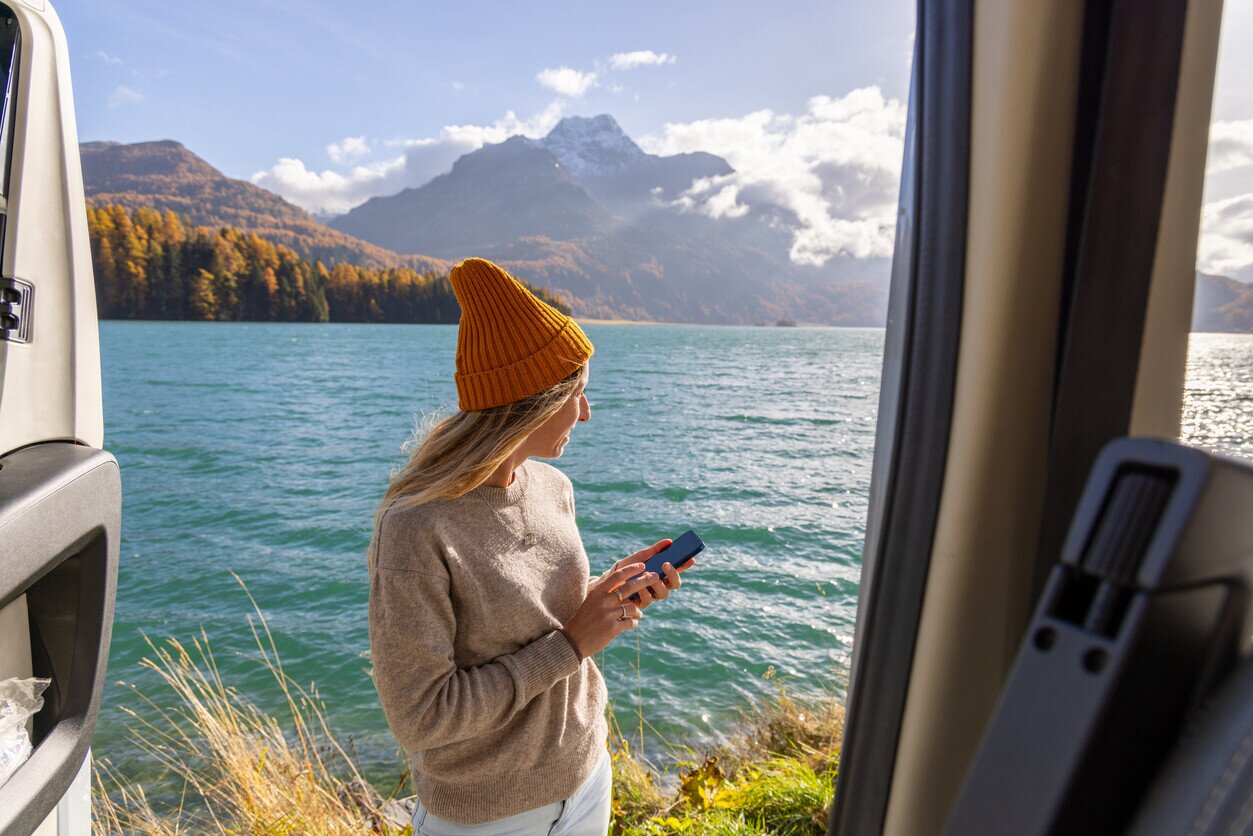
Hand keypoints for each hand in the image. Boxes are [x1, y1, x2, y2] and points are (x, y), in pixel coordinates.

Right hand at [562, 541, 671, 658]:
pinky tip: (632, 623)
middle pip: (629, 587)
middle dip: (644, 581)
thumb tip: (624, 584)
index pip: (617, 575)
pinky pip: (630, 622)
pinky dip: (633, 622)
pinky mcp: (613, 628)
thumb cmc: (584, 619)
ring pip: (632, 607)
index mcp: (597, 592)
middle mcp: (603, 601)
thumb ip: (606, 593)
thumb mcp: (592, 601)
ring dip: (638, 610)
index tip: (642, 565)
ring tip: (638, 613)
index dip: (631, 569)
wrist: (574, 640)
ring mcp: (608, 615)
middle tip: (655, 577)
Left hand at [612, 539, 695, 606]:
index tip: (691, 559)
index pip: (677, 571)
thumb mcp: (639, 557)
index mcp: (660, 575)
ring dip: (657, 583)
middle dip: (672, 574)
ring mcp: (651, 596)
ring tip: (649, 574)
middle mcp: (658, 586)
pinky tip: (638, 584)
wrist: (607, 582)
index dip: (685, 566)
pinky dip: (643, 591)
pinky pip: (647, 600)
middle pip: (674, 584)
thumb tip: (669, 541)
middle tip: (665, 564)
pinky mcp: (640, 605)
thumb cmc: (625, 569)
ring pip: (662, 593)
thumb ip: (653, 551)